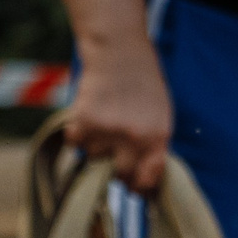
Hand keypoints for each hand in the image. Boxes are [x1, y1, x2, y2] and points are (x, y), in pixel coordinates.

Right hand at [66, 35, 172, 193]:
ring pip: (94, 157)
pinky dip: (78, 132)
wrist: (119, 49)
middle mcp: (134, 137)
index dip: (139, 186)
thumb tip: (144, 183)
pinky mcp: (85, 121)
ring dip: (95, 144)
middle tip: (113, 153)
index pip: (147, 179)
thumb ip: (154, 146)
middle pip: (119, 175)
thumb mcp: (161, 113)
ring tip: (104, 117)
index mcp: (158, 136)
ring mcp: (109, 130)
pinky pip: (75, 143)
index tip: (132, 187)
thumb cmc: (142, 82)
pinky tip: (88, 114)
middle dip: (115, 169)